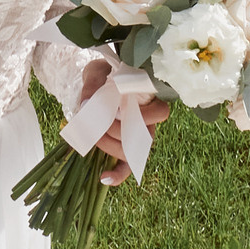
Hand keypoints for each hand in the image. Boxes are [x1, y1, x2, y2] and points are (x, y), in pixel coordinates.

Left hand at [79, 59, 169, 185]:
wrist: (97, 84)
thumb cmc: (104, 75)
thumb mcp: (97, 71)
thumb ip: (94, 82)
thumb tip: (88, 102)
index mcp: (149, 101)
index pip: (161, 112)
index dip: (143, 115)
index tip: (119, 108)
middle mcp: (148, 122)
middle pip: (144, 137)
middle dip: (118, 131)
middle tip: (98, 121)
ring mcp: (137, 138)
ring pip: (132, 151)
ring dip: (110, 146)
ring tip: (92, 135)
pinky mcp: (125, 149)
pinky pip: (126, 167)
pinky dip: (117, 175)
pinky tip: (104, 178)